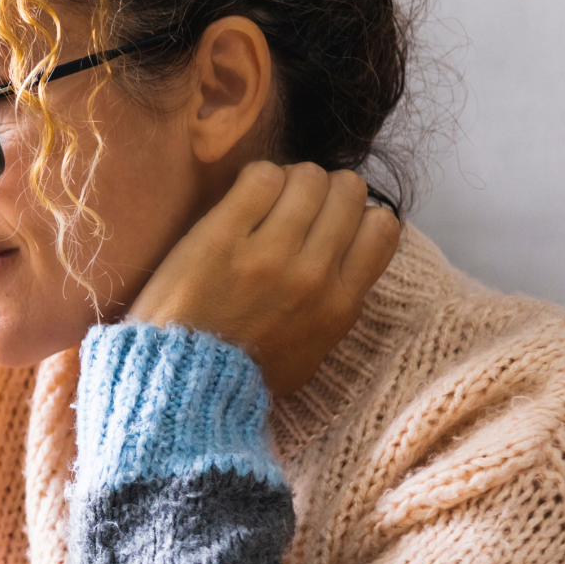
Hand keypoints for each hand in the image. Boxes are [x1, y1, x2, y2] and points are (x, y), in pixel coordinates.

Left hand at [126, 161, 400, 398]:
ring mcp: (268, 254)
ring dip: (288, 180)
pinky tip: (240, 199)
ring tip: (264, 202)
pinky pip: (260, 177)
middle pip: (348, 191)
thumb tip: (349, 260)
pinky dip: (256, 178)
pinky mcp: (221, 237)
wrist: (181, 386)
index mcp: (340, 304)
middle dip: (324, 190)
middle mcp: (313, 275)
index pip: (382, 227)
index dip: (357, 213)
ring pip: (307, 177)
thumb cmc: (243, 374)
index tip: (330, 222)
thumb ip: (335, 305)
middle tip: (293, 206)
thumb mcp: (311, 351)